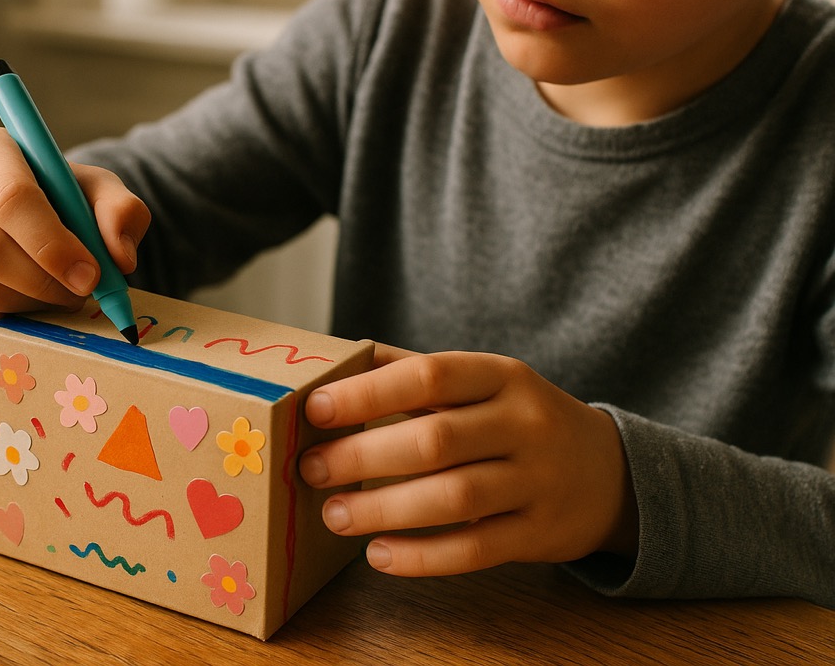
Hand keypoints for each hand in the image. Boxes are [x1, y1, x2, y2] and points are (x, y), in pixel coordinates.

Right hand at [0, 127, 149, 325]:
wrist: (23, 218)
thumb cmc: (63, 199)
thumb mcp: (100, 193)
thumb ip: (122, 213)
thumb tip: (119, 258)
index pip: (11, 197)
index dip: (53, 244)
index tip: (90, 275)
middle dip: (42, 281)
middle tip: (80, 293)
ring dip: (27, 301)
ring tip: (58, 295)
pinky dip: (5, 315)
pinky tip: (29, 300)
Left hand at [299, 345, 637, 576]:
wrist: (610, 473)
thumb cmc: (518, 420)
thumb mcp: (483, 383)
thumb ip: (414, 372)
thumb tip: (333, 364)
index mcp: (501, 375)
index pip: (430, 376)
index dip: (368, 393)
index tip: (315, 408)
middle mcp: (525, 423)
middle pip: (435, 441)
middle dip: (363, 456)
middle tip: (311, 469)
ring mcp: (537, 481)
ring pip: (454, 499)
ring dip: (384, 509)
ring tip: (335, 516)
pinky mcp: (540, 535)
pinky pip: (475, 551)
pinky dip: (422, 557)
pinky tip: (379, 555)